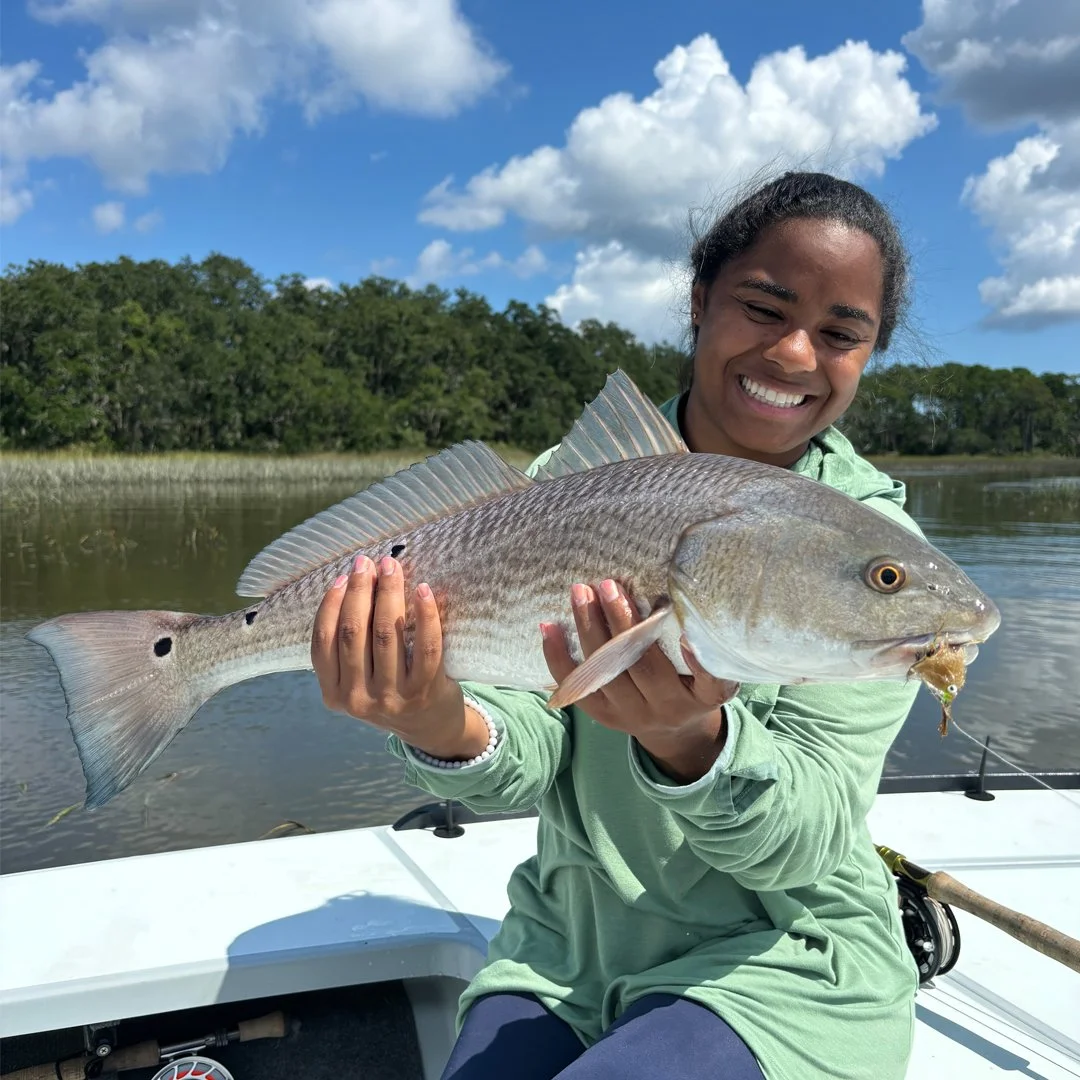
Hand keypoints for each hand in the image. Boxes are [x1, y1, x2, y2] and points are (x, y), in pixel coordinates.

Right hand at [311, 555, 489, 759]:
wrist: (430, 726)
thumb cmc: (390, 690)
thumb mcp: (357, 679)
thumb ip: (349, 645)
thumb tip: (353, 581)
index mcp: (333, 694)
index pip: (324, 640)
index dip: (332, 603)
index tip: (343, 576)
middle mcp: (358, 699)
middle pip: (354, 631)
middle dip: (360, 590)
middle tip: (368, 563)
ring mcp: (392, 697)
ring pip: (386, 634)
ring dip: (389, 593)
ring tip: (392, 568)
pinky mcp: (425, 691)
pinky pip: (426, 647)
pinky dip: (426, 615)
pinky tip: (424, 590)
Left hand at [541, 579, 738, 781]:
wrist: (674, 731)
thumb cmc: (694, 686)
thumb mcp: (714, 678)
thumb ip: (709, 657)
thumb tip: (689, 619)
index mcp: (696, 698)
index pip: (702, 679)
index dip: (695, 661)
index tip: (683, 633)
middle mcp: (662, 709)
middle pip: (639, 666)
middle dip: (621, 622)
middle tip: (608, 585)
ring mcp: (628, 715)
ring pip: (604, 672)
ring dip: (589, 629)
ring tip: (580, 592)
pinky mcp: (602, 715)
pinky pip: (575, 687)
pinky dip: (558, 656)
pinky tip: (549, 627)